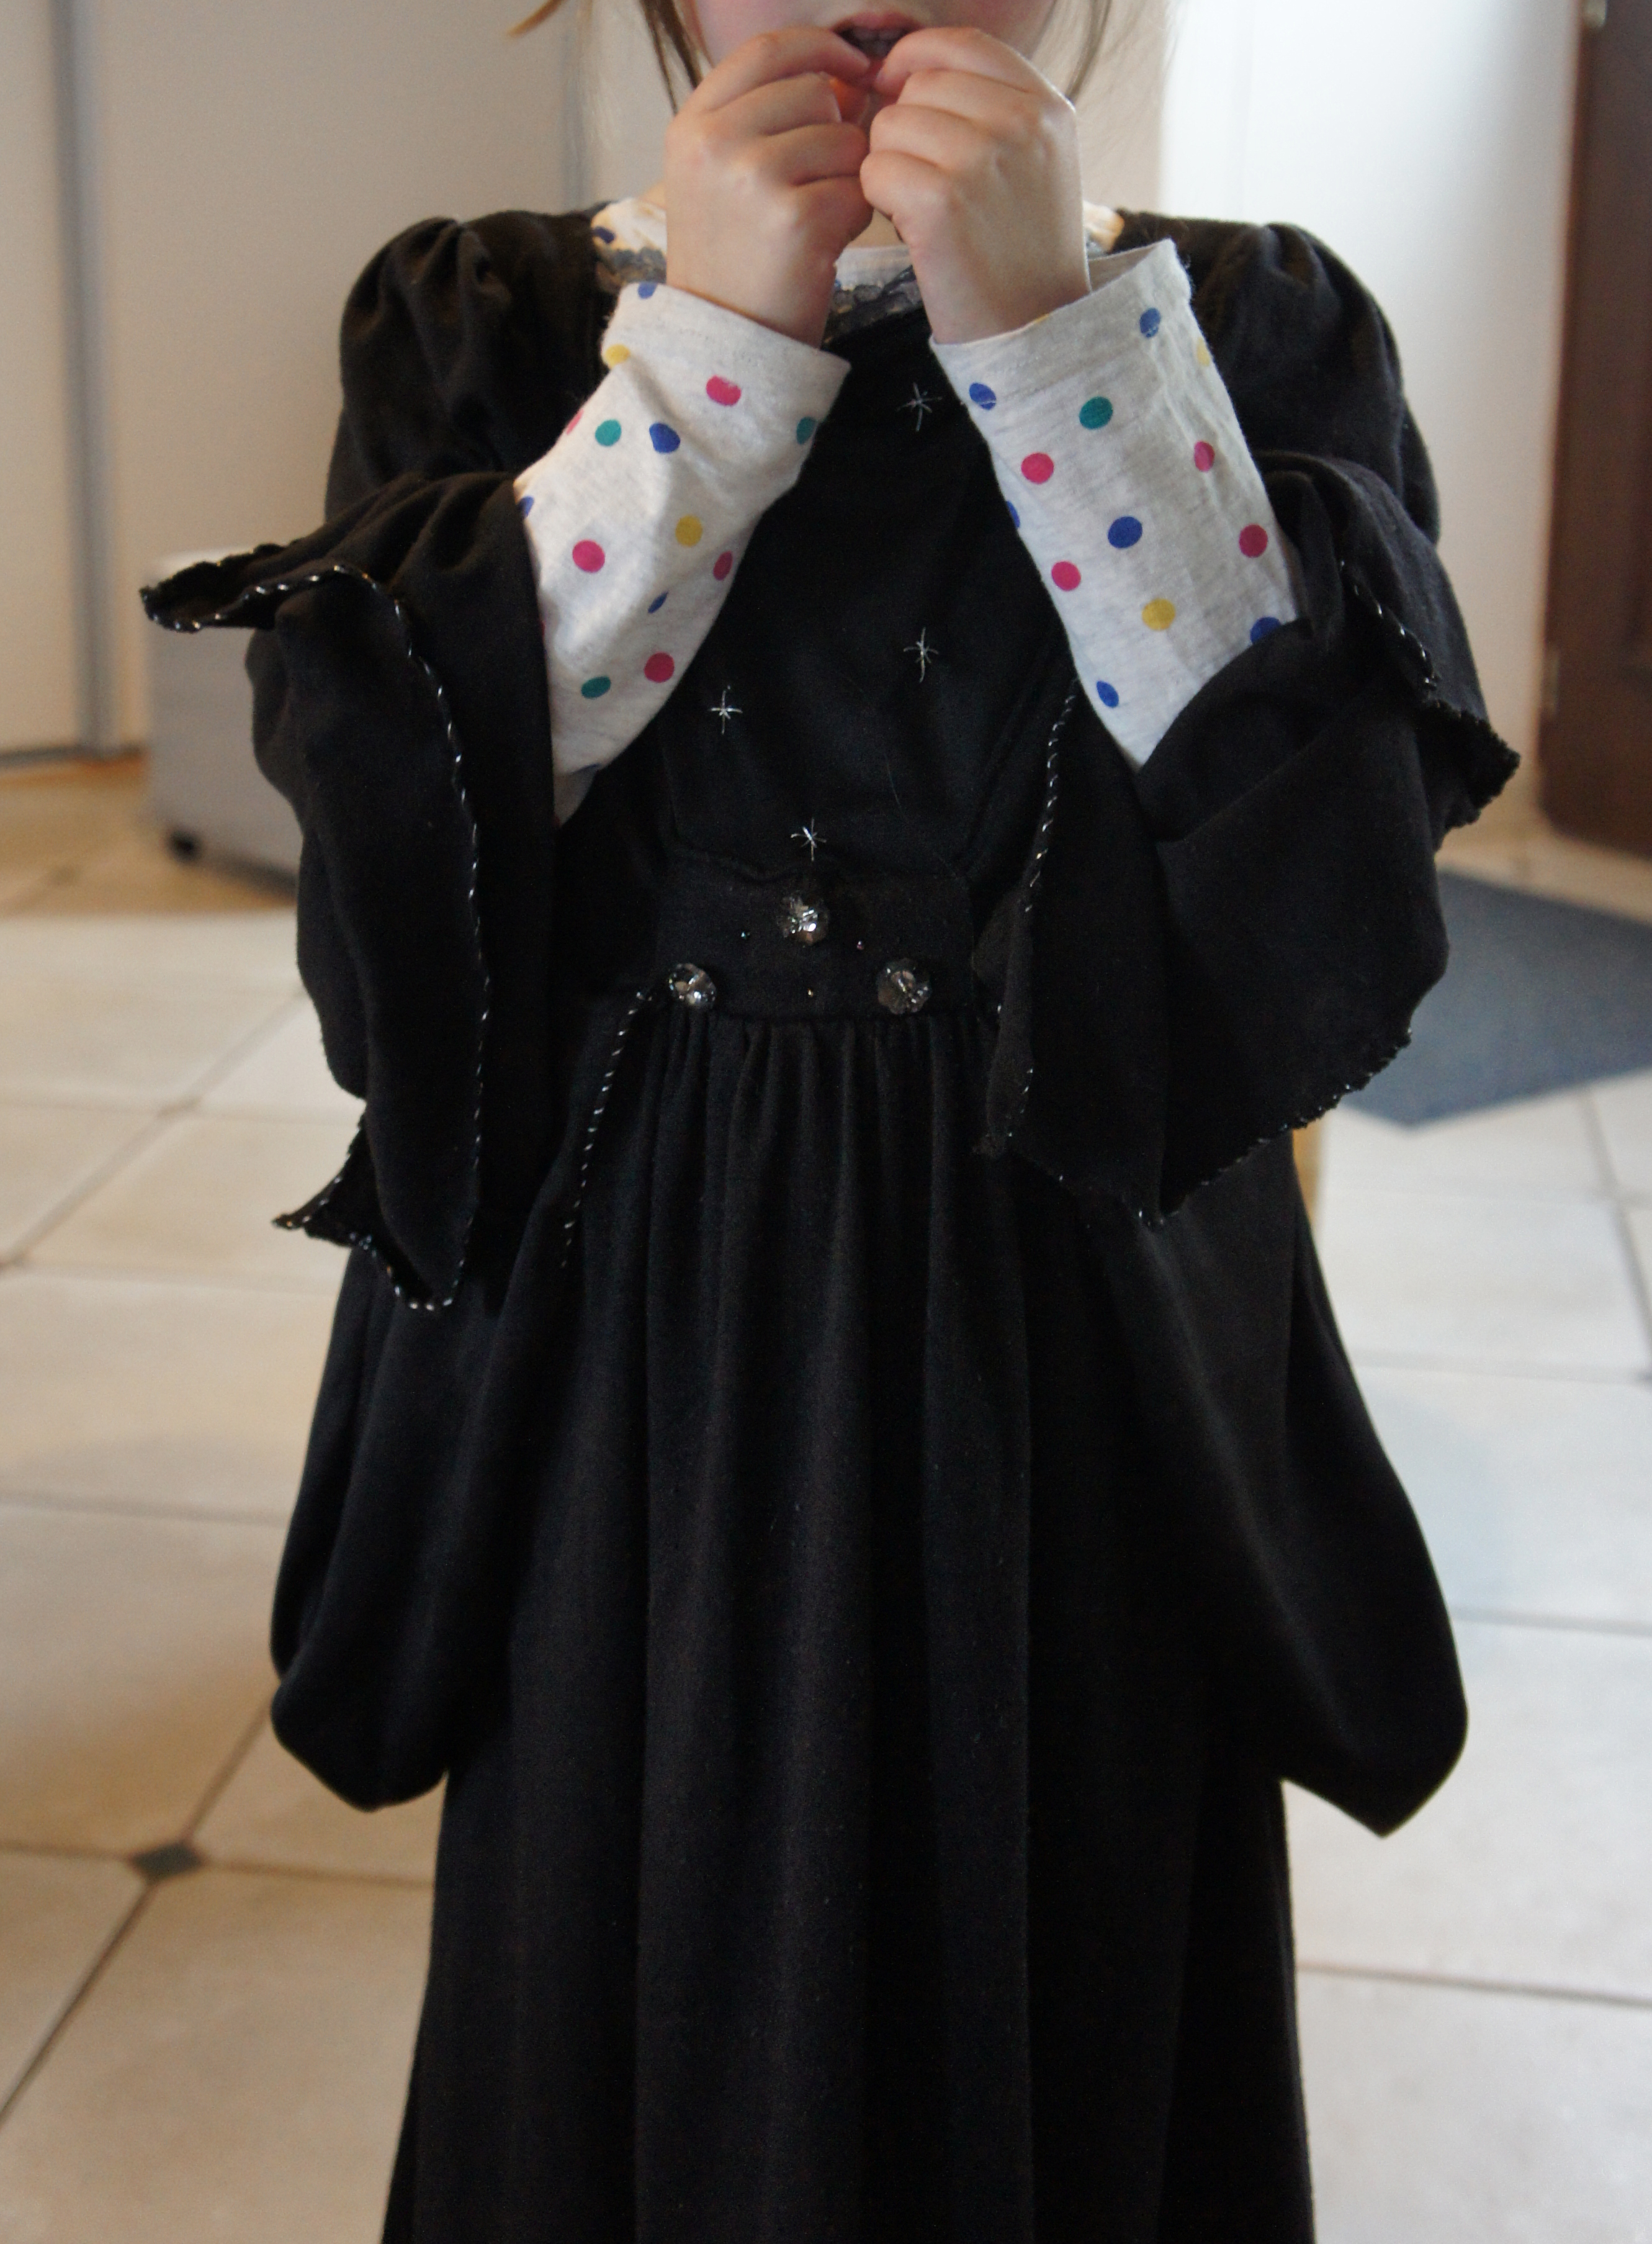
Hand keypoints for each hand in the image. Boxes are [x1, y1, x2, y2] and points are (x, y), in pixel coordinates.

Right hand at [663, 28, 876, 346]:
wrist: (722, 345)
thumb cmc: (734, 260)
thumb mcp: (720, 175)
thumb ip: (767, 117)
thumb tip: (848, 78)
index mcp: (693, 124)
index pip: (769, 48)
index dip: (820, 47)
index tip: (853, 64)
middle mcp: (714, 142)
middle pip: (815, 92)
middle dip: (834, 132)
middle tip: (814, 185)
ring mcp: (752, 178)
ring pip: (844, 140)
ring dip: (846, 179)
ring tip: (813, 221)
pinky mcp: (794, 219)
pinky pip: (858, 189)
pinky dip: (853, 218)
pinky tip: (823, 247)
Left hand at [860, 27, 1087, 343]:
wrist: (1037, 331)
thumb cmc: (1022, 251)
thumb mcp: (1034, 163)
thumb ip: (990, 106)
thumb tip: (904, 69)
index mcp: (1046, 106)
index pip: (961, 44)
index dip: (917, 60)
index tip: (899, 92)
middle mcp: (1020, 122)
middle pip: (918, 85)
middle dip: (906, 130)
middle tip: (930, 184)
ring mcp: (982, 158)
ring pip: (890, 126)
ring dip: (891, 168)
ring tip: (926, 211)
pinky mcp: (942, 201)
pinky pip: (875, 170)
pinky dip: (879, 201)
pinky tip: (911, 230)